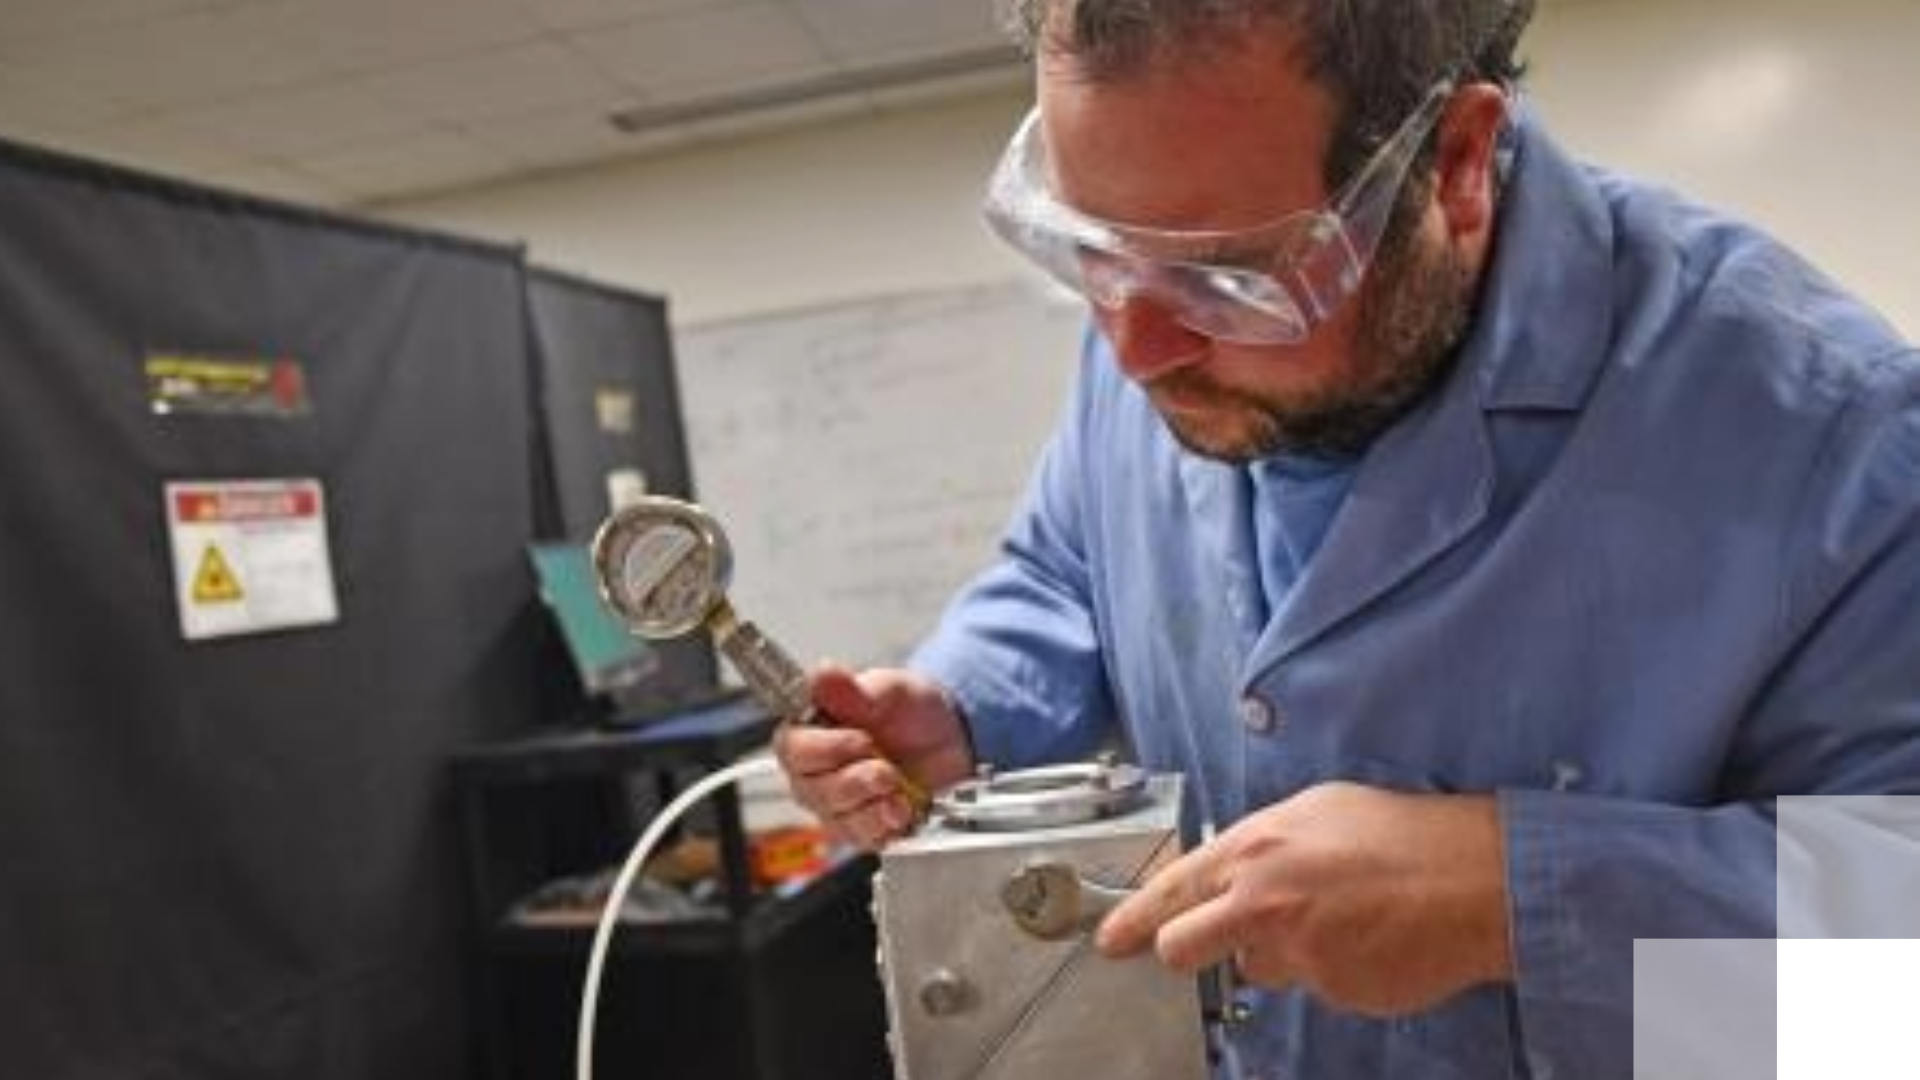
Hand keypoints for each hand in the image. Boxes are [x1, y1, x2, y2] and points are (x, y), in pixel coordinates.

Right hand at [772, 665, 973, 849]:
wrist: (952, 739)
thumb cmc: (913, 711)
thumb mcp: (890, 689)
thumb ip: (855, 689)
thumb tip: (822, 676)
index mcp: (810, 732)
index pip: (793, 749)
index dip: (826, 749)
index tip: (861, 739)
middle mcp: (815, 773)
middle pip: (814, 789)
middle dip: (858, 777)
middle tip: (885, 763)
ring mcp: (837, 805)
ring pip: (839, 817)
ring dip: (875, 800)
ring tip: (898, 782)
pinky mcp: (861, 829)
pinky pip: (864, 838)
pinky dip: (888, 822)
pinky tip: (902, 805)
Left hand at [1095, 781, 1512, 1016]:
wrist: (1478, 878)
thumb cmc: (1402, 834)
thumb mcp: (1315, 810)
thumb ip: (1259, 844)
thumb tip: (1228, 869)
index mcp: (1253, 850)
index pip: (1170, 891)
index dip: (1133, 919)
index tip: (1110, 941)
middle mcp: (1263, 905)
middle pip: (1183, 949)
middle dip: (1189, 949)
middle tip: (1218, 939)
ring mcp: (1299, 956)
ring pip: (1259, 969)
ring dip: (1281, 954)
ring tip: (1337, 918)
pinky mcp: (1334, 991)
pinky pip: (1314, 986)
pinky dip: (1332, 969)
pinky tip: (1367, 938)